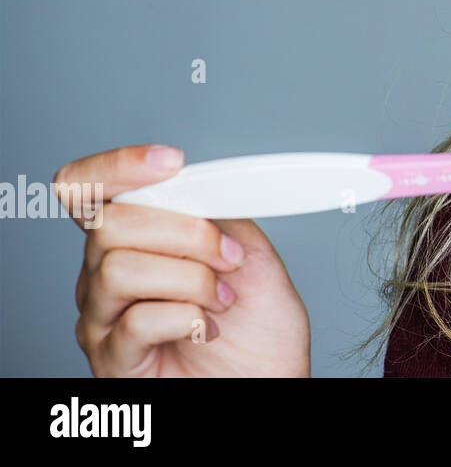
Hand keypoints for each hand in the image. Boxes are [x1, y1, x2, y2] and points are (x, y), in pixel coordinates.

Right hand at [57, 143, 310, 376]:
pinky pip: (136, 320)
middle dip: (184, 232)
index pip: (88, 187)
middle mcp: (104, 274)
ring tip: (221, 299)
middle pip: (108, 223)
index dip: (117, 165)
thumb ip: (217, 214)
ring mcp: (103, 318)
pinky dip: (185, 317)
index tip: (171, 162)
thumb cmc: (258, 325)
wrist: (270, 380)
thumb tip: (193, 184)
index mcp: (134, 237)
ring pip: (118, 268)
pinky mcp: (112, 360)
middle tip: (227, 257)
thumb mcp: (249, 253)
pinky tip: (206, 327)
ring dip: (191, 278)